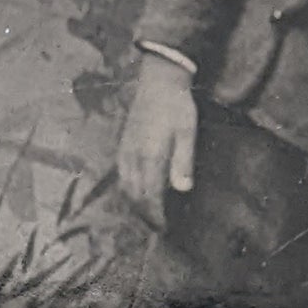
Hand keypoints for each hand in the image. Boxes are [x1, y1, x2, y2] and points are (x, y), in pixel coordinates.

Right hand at [116, 54, 197, 230]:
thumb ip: (183, 161)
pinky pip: (120, 174)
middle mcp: (133, 156)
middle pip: (134, 195)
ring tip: (147, 214)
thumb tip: (182, 189)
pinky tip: (135, 191)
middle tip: (157, 227)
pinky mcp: (123, 143)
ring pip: (124, 186)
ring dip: (134, 204)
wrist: (158, 80)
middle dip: (144, 214)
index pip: (149, 195)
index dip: (156, 215)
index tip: (164, 228)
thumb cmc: (177, 106)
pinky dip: (127, 189)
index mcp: (150, 156)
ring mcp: (125, 150)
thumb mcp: (187, 132)